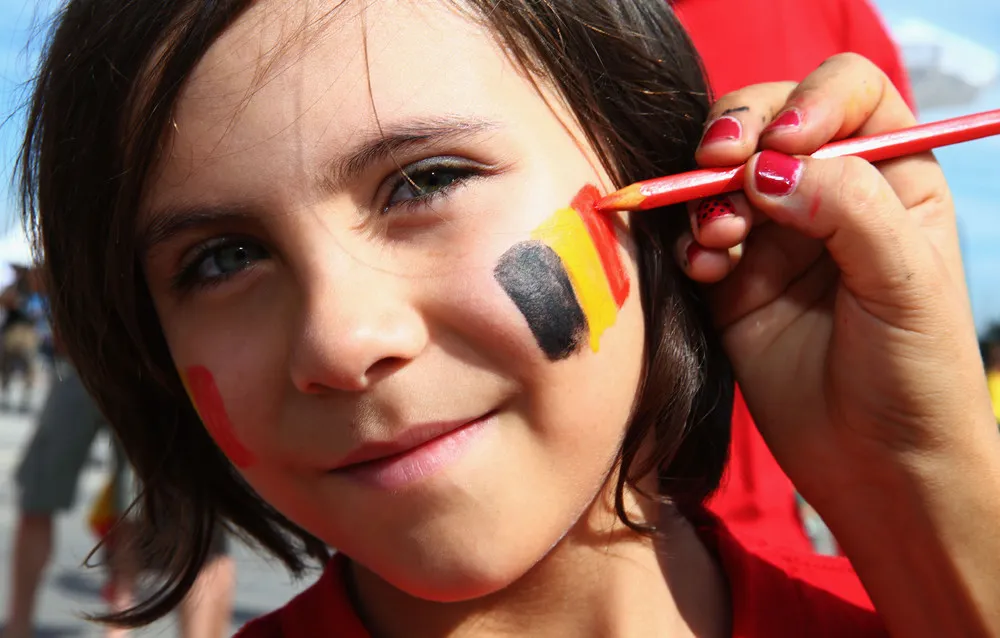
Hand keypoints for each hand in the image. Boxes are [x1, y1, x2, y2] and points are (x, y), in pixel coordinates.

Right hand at [676, 53, 999, 635]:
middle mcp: (829, 198)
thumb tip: (769, 166)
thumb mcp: (905, 281)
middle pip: (770, 122)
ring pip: (721, 178)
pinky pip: (695, 237)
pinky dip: (690, 242)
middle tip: (720, 165)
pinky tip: (706, 269)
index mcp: (893, 179)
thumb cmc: (916, 375)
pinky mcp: (732, 281)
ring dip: (707, 195)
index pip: (848, 96)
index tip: (784, 142)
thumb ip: (847, 208)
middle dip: (737, 133)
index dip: (811, 100)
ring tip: (720, 241)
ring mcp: (775, 238)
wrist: (876, 465)